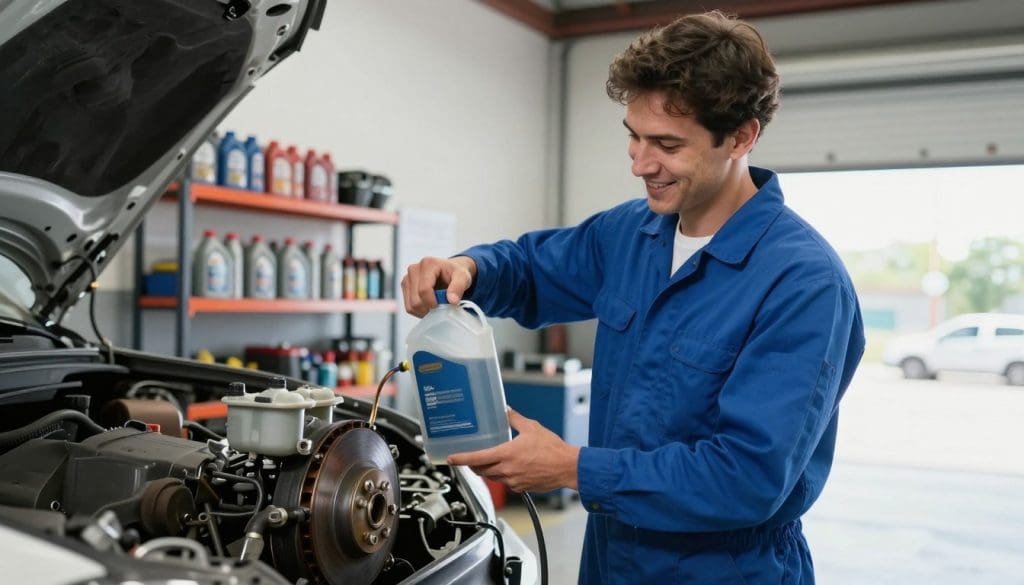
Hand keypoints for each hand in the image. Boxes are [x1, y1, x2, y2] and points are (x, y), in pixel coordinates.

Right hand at [401, 256, 476, 316]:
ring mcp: (407, 278)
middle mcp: (414, 269)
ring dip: (424, 311)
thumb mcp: (463, 278)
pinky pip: (408, 306)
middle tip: (441, 308)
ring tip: (436, 306)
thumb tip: (452, 300)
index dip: (433, 302)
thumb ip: (458, 287)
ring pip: (410, 305)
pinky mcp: (405, 286)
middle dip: (429, 308)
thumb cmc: (455, 273)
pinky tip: (429, 306)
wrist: (449, 271)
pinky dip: (419, 311)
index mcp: (428, 264)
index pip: (424, 290)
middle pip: (416, 300)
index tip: (443, 307)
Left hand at [447, 408, 579, 492]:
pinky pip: (506, 483)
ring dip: (488, 470)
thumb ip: (515, 419)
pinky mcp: (521, 487)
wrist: (567, 467)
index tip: (451, 459)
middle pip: (481, 470)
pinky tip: (510, 468)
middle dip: (473, 465)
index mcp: (506, 454)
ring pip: (493, 477)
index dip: (461, 459)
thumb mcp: (532, 428)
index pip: (477, 458)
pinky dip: (504, 476)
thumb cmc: (552, 449)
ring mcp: (514, 481)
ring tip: (489, 462)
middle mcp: (507, 470)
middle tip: (469, 459)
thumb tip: (507, 411)